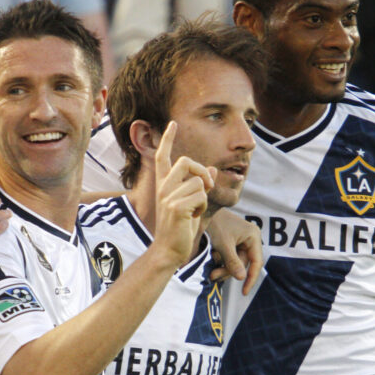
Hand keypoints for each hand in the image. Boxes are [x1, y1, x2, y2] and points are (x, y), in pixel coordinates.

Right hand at [152, 122, 213, 266]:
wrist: (168, 250)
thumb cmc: (179, 228)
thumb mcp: (190, 204)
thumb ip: (199, 186)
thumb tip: (211, 169)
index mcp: (163, 185)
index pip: (163, 156)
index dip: (168, 139)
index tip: (173, 124)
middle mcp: (163, 187)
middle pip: (186, 161)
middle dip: (201, 170)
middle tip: (206, 186)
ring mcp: (168, 196)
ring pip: (198, 182)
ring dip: (203, 197)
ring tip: (194, 211)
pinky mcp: (176, 206)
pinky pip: (200, 195)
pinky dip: (202, 206)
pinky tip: (193, 217)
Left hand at [207, 209, 263, 294]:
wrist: (202, 211)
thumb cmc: (214, 224)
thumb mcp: (223, 244)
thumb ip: (232, 262)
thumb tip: (242, 278)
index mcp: (253, 236)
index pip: (256, 262)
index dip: (251, 278)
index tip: (243, 292)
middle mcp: (250, 238)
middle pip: (244, 264)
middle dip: (228, 272)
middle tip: (213, 277)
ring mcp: (241, 241)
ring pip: (235, 263)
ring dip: (223, 269)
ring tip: (210, 273)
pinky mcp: (232, 243)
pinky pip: (230, 258)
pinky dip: (221, 262)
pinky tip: (212, 261)